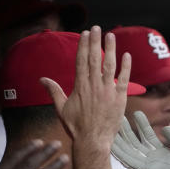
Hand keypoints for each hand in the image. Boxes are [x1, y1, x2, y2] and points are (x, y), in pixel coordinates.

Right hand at [40, 26, 130, 149]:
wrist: (92, 140)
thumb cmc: (76, 126)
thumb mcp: (61, 108)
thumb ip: (54, 91)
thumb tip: (42, 79)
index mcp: (80, 86)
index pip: (81, 61)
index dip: (83, 46)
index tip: (85, 34)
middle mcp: (94, 85)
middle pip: (95, 59)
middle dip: (95, 42)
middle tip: (97, 28)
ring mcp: (108, 91)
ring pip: (110, 65)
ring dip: (111, 49)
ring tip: (111, 35)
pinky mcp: (120, 98)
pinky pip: (125, 79)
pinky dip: (126, 67)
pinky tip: (127, 55)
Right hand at [112, 111, 169, 168]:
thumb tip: (164, 128)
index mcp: (164, 154)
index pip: (150, 137)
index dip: (143, 125)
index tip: (137, 114)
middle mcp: (154, 160)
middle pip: (136, 143)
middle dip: (127, 130)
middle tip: (118, 116)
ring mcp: (149, 166)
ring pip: (130, 151)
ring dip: (120, 140)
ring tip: (112, 127)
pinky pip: (130, 162)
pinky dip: (120, 154)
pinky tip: (111, 144)